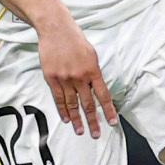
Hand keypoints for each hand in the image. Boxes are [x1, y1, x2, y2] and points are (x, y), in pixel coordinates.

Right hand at [35, 9, 117, 137]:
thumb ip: (94, 72)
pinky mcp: (52, 78)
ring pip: (72, 104)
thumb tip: (96, 88)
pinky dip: (63, 110)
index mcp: (93, 70)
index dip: (108, 110)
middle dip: (92, 121)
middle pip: (88, 104)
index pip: (103, 95)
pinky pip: (58, 99)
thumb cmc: (75, 40)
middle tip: (95, 134)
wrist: (56, 30)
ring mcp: (65, 79)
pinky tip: (66, 119)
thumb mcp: (91, 54)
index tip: (112, 122)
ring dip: (77, 119)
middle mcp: (80, 77)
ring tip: (80, 131)